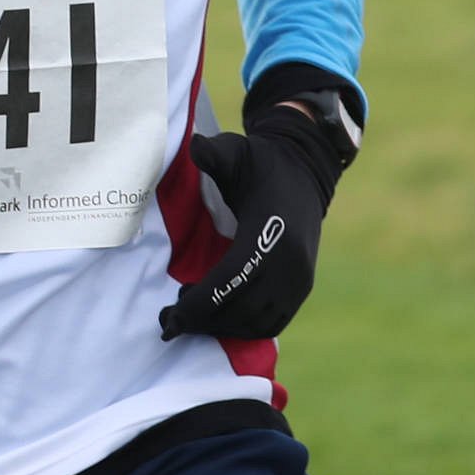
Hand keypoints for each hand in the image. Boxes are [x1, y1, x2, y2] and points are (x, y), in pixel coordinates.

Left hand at [158, 106, 340, 341]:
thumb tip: (194, 145)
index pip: (233, 278)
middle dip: (203, 320)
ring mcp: (300, 278)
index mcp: (272, 230)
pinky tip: (217, 318)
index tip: (171, 312)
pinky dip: (244, 329)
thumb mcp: (236, 151)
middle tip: (169, 320)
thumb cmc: (260, 162)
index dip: (201, 301)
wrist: (304, 170)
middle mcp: (291, 261)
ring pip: (258, 322)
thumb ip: (213, 153)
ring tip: (189, 315)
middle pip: (243, 308)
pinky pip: (273, 322)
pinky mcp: (302, 287)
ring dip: (221, 327)